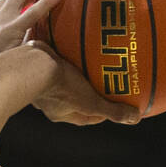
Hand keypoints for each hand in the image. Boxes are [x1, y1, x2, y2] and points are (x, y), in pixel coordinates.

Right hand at [25, 43, 141, 125]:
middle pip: (76, 99)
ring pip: (66, 80)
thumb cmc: (61, 87)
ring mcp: (42, 82)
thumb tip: (135, 118)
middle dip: (91, 93)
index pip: (88, 117)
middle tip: (107, 84)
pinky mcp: (39, 65)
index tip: (117, 105)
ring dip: (79, 74)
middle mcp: (50, 101)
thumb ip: (112, 111)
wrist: (30, 64)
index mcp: (61, 113)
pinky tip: (80, 48)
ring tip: (94, 65)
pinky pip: (58, 62)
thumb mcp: (91, 101)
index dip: (104, 113)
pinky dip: (69, 57)